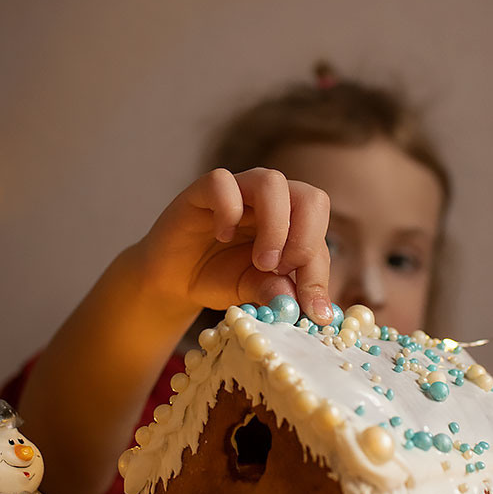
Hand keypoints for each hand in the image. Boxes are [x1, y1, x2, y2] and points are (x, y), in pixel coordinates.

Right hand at [136, 168, 332, 323]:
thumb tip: (305, 305)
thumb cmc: (218, 277)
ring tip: (261, 261)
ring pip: (272, 183)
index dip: (318, 273)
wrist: (172, 280)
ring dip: (274, 227)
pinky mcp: (203, 189)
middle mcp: (270, 199)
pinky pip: (222, 182)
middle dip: (304, 240)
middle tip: (282, 271)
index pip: (319, 235)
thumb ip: (276, 290)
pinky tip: (222, 235)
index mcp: (291, 220)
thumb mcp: (252, 289)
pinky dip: (229, 211)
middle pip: (310, 197)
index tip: (313, 311)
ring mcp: (238, 189)